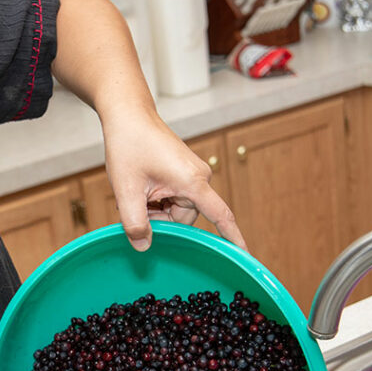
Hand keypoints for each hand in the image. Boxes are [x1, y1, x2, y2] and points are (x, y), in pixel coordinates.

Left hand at [101, 107, 246, 251]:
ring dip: (156, 208)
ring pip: (176, 210)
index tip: (245, 254)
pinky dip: (157, 199)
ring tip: (137, 189)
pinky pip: (174, 198)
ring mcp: (193, 174)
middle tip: (135, 202)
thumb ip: (134, 223)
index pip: (220, 215)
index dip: (232, 237)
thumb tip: (144, 247)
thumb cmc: (129, 145)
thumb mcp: (126, 190)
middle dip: (159, 218)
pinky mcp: (185, 173)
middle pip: (184, 218)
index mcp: (192, 182)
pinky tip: (142, 186)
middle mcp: (199, 177)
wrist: (128, 115)